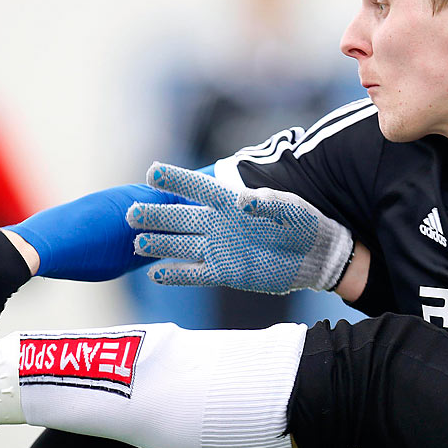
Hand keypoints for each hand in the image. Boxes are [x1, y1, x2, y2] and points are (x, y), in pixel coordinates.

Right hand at [127, 162, 353, 293]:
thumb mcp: (293, 209)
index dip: (176, 180)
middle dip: (157, 215)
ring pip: (181, 245)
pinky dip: (176, 275)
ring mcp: (219, 249)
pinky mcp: (224, 272)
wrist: (315, 257)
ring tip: (138, 242)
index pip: (198, 187)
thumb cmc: (306, 224)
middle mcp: (219, 224)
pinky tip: (156, 274)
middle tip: (132, 213)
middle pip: (181, 217)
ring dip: (160, 244)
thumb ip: (269, 204)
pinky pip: (195, 274)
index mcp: (232, 201)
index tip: (153, 172)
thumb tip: (244, 202)